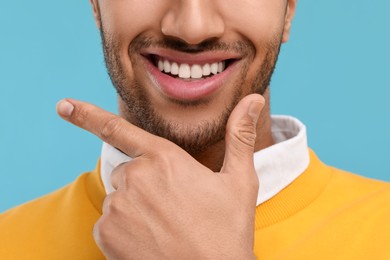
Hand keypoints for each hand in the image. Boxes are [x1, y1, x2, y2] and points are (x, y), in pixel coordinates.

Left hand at [57, 94, 263, 259]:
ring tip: (165, 226)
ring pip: (120, 199)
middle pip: (129, 172)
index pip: (120, 130)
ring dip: (136, 208)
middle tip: (174, 207)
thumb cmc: (227, 230)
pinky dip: (125, 230)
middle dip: (146, 184)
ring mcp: (118, 207)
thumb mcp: (239, 181)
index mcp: (164, 159)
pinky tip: (150, 241)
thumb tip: (254, 99)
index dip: (88, 116)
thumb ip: (239, 136)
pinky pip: (109, 223)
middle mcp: (136, 177)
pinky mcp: (106, 234)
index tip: (63, 106)